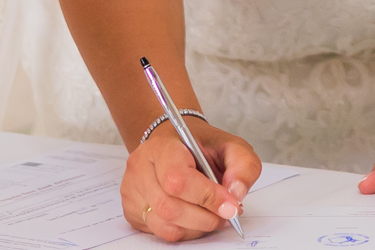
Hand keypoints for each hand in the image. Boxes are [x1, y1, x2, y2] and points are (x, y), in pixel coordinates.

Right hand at [121, 119, 260, 242]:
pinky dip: (183, 231)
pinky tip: (194, 217)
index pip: (178, 180)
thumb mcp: (230, 145)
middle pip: (170, 207)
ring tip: (212, 215)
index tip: (230, 205)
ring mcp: (132, 190)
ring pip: (164, 224)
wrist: (177, 143)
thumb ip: (242, 165)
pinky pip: (159, 232)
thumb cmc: (201, 146)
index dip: (207, 197)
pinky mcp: (132, 210)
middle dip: (205, 217)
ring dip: (196, 227)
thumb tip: (236, 194)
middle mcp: (140, 168)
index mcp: (162, 147)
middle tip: (226, 214)